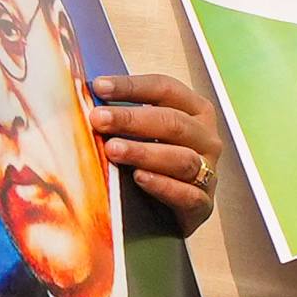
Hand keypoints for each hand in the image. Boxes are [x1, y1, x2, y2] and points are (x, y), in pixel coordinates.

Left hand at [89, 74, 223, 233]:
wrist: (166, 210)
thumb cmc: (154, 162)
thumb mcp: (143, 132)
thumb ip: (124, 115)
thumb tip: (87, 98)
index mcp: (195, 111)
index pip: (166, 89)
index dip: (132, 86)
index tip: (99, 86)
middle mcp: (206, 139)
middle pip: (173, 123)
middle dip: (132, 120)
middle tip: (99, 119)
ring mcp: (209, 172)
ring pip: (182, 158)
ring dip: (145, 152)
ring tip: (113, 150)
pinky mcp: (203, 204)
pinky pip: (188, 194)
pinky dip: (163, 185)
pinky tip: (140, 178)